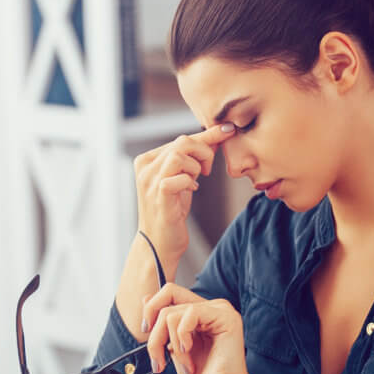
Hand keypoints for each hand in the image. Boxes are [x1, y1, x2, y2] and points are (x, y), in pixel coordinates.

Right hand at [134, 123, 235, 264]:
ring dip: (196, 167)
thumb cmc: (171, 210)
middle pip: (182, 142)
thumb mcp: (183, 178)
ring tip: (196, 181)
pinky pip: (180, 176)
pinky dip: (190, 181)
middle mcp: (145, 168)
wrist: (159, 243)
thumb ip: (194, 158)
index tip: (228, 130)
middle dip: (204, 153)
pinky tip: (191, 190)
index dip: (207, 136)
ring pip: (180, 155)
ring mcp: (149, 181)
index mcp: (147, 160)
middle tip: (207, 170)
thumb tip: (217, 135)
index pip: (180, 139)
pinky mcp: (159, 195)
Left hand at [143, 283, 251, 373]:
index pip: (169, 293)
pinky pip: (190, 314)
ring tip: (184, 363)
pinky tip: (191, 353)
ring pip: (172, 312)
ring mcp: (220, 310)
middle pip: (167, 298)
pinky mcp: (226, 317)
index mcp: (200, 312)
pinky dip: (182, 338)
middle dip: (155, 333)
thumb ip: (163, 324)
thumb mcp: (173, 347)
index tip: (146, 333)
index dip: (151, 309)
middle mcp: (211, 307)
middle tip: (158, 357)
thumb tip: (145, 298)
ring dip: (170, 344)